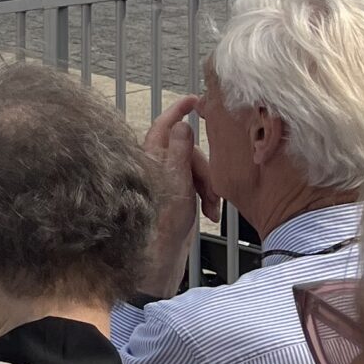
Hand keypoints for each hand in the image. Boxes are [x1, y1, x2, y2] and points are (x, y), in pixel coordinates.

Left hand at [141, 94, 220, 294]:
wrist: (163, 262)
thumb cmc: (162, 229)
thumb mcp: (176, 187)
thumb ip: (178, 155)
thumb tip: (182, 124)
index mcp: (151, 160)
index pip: (164, 126)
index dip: (178, 110)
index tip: (194, 101)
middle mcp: (158, 168)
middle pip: (188, 149)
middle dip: (205, 167)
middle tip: (212, 192)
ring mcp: (169, 182)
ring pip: (196, 167)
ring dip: (209, 184)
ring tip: (212, 207)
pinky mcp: (179, 196)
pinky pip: (199, 183)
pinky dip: (208, 195)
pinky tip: (211, 212)